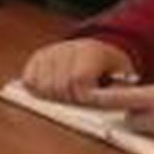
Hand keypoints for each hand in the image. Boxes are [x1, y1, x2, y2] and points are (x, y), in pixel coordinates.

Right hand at [17, 38, 138, 102]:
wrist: (99, 51)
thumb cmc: (111, 69)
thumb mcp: (124, 78)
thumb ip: (118, 92)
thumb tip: (109, 105)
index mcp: (91, 50)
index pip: (77, 79)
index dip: (83, 96)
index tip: (89, 101)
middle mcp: (67, 48)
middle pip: (59, 86)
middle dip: (69, 99)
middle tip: (79, 99)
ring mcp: (49, 52)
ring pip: (43, 87)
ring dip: (55, 97)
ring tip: (68, 94)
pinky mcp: (37, 58)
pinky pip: (30, 82)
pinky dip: (40, 91)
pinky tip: (54, 90)